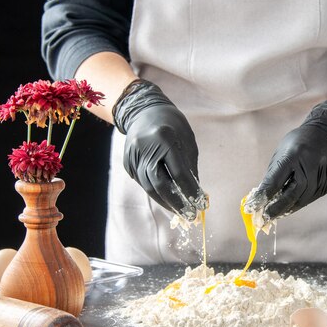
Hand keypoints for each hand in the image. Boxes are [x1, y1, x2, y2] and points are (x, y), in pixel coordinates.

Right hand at [113, 79, 207, 219]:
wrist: (144, 111)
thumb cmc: (172, 126)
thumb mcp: (187, 141)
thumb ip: (190, 167)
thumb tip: (196, 194)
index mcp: (164, 138)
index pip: (178, 172)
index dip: (189, 191)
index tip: (200, 205)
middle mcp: (145, 147)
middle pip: (159, 184)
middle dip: (175, 203)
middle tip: (188, 215)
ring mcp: (133, 155)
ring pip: (149, 187)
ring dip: (165, 201)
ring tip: (179, 210)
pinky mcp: (127, 162)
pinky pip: (142, 182)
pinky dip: (155, 191)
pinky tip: (166, 197)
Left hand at [245, 100, 326, 220]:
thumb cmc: (298, 143)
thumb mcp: (282, 152)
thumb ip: (273, 175)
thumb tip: (261, 197)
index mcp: (294, 154)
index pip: (276, 180)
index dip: (264, 196)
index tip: (252, 207)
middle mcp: (311, 165)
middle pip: (292, 194)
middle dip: (276, 208)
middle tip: (264, 217)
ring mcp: (323, 176)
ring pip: (302, 200)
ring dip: (288, 208)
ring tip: (275, 214)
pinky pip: (311, 198)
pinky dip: (299, 202)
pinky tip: (291, 205)